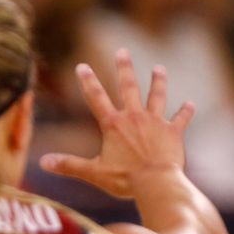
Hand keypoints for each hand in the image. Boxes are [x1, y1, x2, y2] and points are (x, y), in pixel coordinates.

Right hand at [40, 50, 194, 198]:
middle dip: (124, 68)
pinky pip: (180, 120)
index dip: (87, 81)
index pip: (96, 98)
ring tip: (159, 68)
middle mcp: (134, 118)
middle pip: (128, 87)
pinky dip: (185, 112)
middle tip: (122, 51)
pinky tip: (190, 104)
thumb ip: (69, 165)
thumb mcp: (93, 173)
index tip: (82, 65)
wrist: (157, 183)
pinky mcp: (173, 133)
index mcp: (113, 125)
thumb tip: (43, 162)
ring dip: (158, 82)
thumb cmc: (125, 179)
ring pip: (157, 97)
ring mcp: (156, 123)